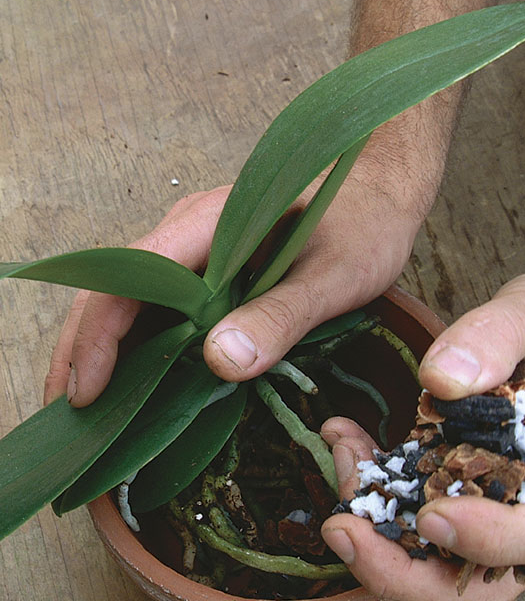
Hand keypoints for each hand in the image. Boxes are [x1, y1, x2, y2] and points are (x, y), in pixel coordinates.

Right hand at [44, 170, 420, 406]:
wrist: (383, 187)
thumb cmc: (366, 224)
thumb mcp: (334, 276)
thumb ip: (283, 314)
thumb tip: (219, 360)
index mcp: (215, 224)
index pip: (133, 277)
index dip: (101, 335)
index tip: (87, 392)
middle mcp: (194, 233)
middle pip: (116, 288)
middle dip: (83, 348)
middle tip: (66, 413)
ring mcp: (201, 250)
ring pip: (133, 297)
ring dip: (104, 347)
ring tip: (88, 407)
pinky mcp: (216, 269)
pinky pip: (164, 305)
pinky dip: (141, 342)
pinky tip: (138, 380)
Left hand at [321, 259, 524, 600]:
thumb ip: (495, 338)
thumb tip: (440, 379)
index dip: (489, 539)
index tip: (431, 514)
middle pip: (480, 578)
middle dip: (403, 569)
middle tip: (342, 527)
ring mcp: (500, 511)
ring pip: (437, 560)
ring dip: (378, 528)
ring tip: (344, 453)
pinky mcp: (464, 494)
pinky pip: (417, 516)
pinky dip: (378, 493)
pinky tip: (350, 443)